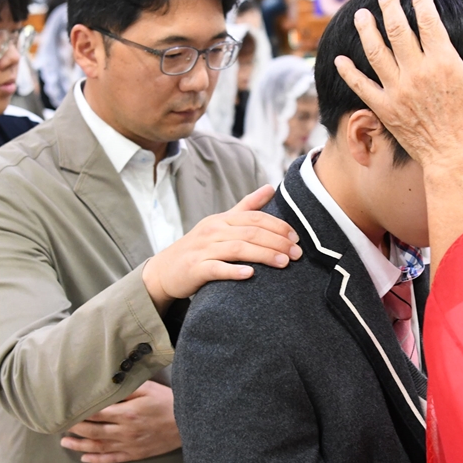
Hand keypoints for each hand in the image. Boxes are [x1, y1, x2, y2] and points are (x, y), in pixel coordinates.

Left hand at [61, 381, 180, 462]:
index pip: (95, 413)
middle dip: (74, 428)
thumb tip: (105, 387)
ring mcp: (129, 445)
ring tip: (64, 442)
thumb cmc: (168, 402)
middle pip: (92, 430)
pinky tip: (85, 458)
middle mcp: (124, 431)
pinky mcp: (135, 454)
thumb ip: (125, 389)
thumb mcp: (147, 388)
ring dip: (79, 445)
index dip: (79, 412)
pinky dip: (96, 459)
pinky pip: (112, 458)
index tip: (66, 409)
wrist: (190, 424)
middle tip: (60, 424)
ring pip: (98, 446)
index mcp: (126, 413)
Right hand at [140, 185, 300, 310]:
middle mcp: (212, 231)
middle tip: (297, 253)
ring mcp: (202, 250)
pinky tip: (250, 275)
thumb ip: (246, 207)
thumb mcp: (220, 223)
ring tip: (284, 262)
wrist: (165, 271)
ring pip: (237, 249)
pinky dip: (233, 271)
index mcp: (221, 220)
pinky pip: (216, 268)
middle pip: (250, 232)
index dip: (278, 226)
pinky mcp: (195, 269)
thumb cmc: (199, 247)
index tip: (296, 237)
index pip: (254, 217)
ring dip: (263, 255)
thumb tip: (271, 187)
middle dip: (277, 241)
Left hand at [332, 0, 462, 175]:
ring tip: (360, 15)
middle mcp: (417, 72)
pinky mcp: (385, 109)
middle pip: (397, 29)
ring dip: (366, 30)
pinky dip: (349, 72)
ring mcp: (397, 90)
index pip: (428, 22)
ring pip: (375, 52)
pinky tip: (340, 60)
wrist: (456, 160)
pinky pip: (361, 86)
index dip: (422, 3)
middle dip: (389, 7)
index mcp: (444, 62)